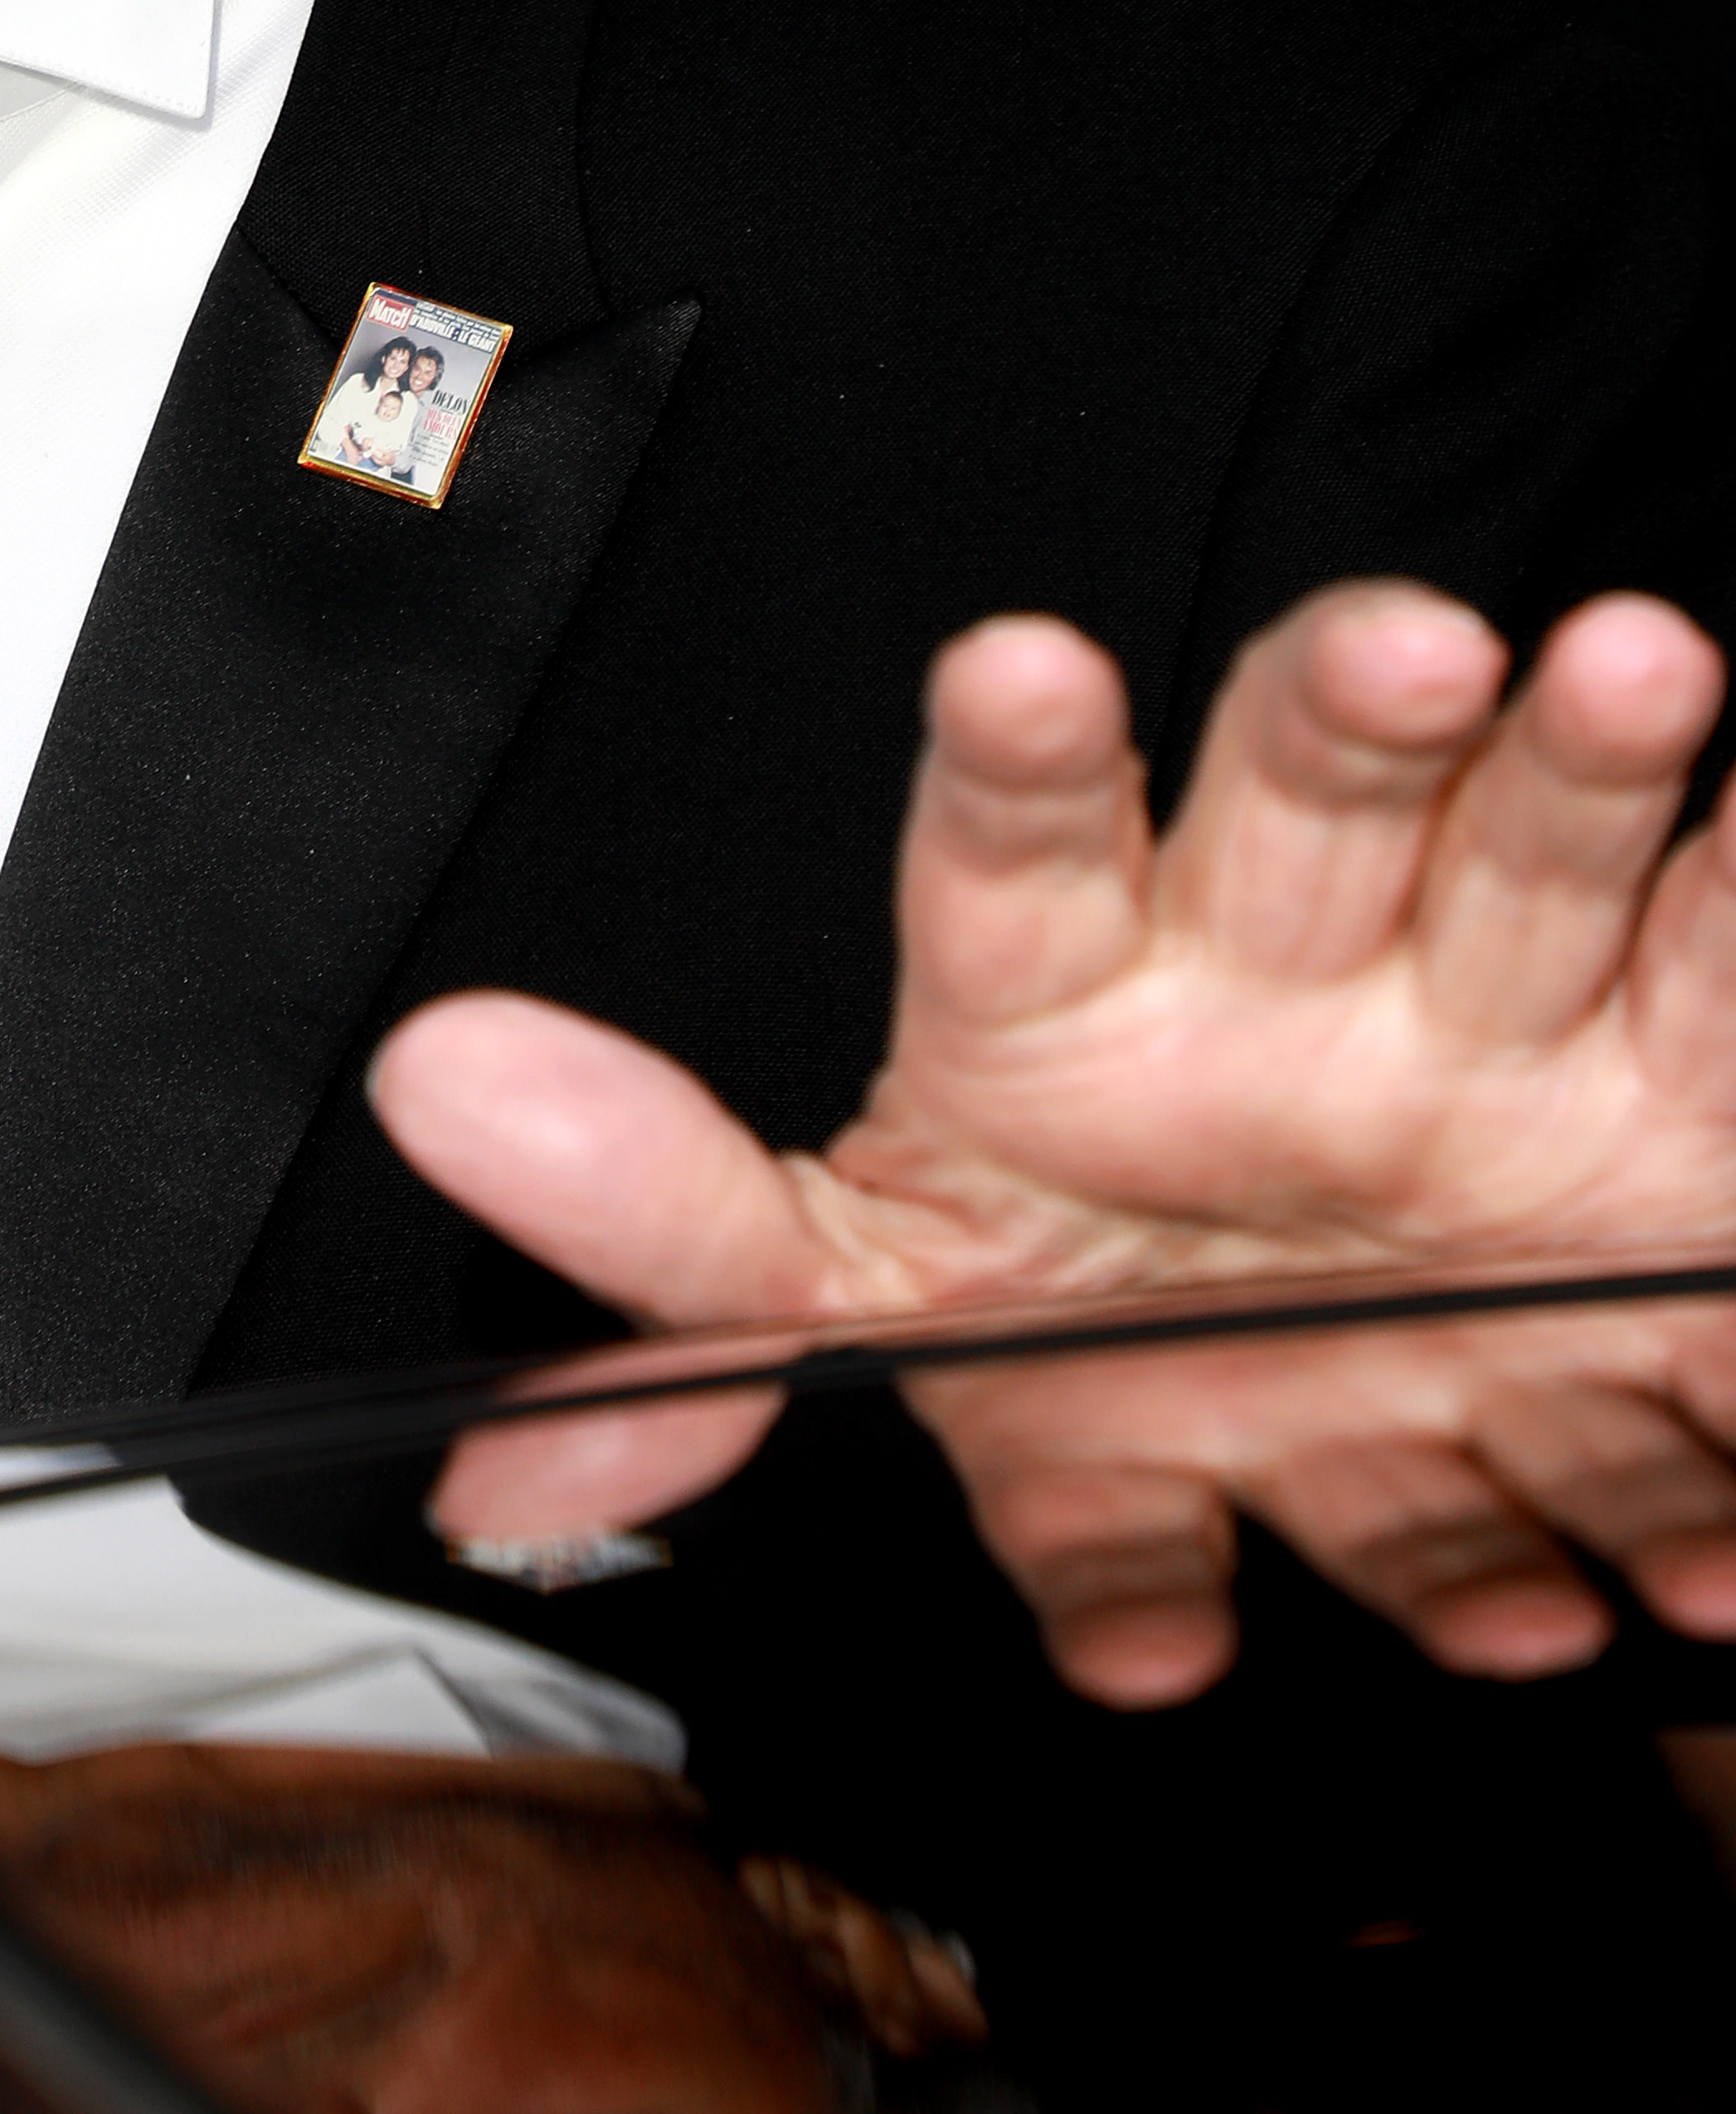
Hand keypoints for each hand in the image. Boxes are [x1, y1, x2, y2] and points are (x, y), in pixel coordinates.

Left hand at [374, 586, 1735, 1703]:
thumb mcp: (914, 1336)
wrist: (1409, 1457)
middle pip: (1303, 803)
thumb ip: (715, 1340)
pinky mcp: (1688, 1079)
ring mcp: (1501, 1009)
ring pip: (1534, 849)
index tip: (1022, 672)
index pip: (1017, 863)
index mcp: (1077, 1010)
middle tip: (1400, 645)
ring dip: (1589, 767)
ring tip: (1633, 663)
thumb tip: (501, 1468)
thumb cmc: (1127, 1333)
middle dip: (1348, 716)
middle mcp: (1288, 969)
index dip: (1018, 770)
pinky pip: (1733, 967)